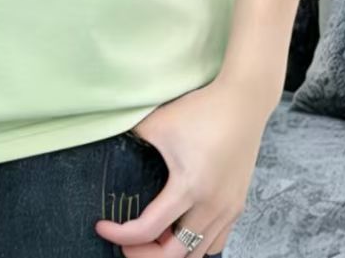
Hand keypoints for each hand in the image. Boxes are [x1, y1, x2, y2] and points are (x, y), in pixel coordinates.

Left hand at [93, 74, 273, 253]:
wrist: (243, 102)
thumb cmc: (201, 110)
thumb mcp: (159, 123)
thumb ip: (132, 141)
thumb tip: (110, 153)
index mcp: (190, 186)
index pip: (149, 229)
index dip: (120, 235)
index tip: (101, 226)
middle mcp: (212, 206)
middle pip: (174, 256)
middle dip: (144, 254)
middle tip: (125, 242)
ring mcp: (228, 210)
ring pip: (197, 254)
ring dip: (171, 252)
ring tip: (152, 235)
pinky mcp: (237, 206)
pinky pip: (214, 242)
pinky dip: (194, 245)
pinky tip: (179, 230)